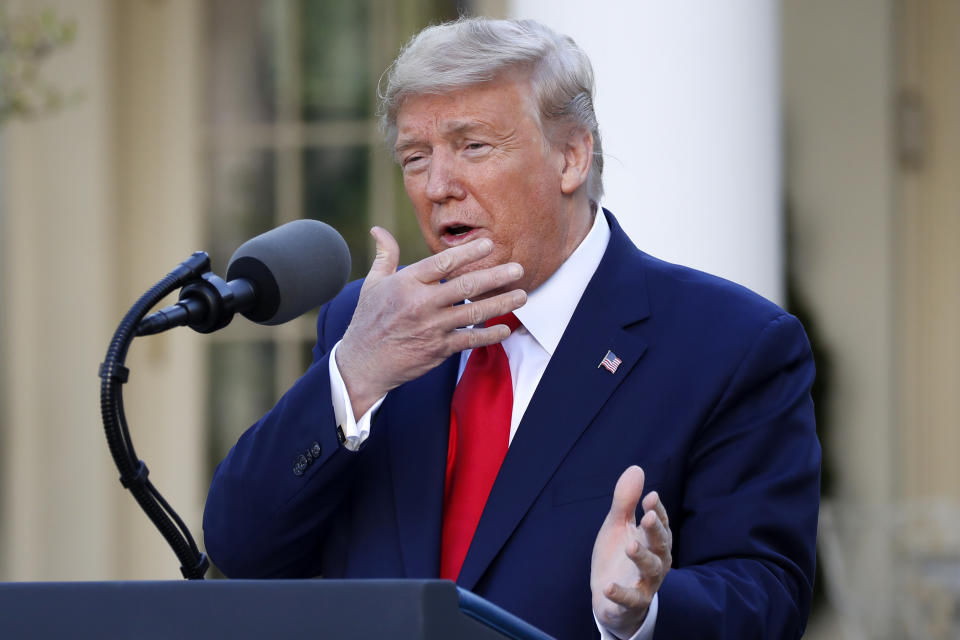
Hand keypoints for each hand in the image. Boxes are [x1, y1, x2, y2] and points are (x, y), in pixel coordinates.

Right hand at [336, 227, 526, 416]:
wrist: (363, 363)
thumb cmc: (368, 320)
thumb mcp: (373, 284)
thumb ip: (385, 256)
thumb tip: (378, 230)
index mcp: (407, 283)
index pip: (443, 262)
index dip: (469, 253)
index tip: (490, 245)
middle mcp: (421, 304)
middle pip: (466, 286)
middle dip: (496, 276)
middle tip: (518, 269)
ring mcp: (432, 327)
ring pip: (473, 313)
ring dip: (501, 304)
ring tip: (522, 295)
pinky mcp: (438, 349)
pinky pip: (469, 340)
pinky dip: (489, 336)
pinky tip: (505, 329)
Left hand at [591, 466, 672, 638]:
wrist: (609, 597)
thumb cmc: (618, 556)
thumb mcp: (618, 526)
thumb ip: (626, 501)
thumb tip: (637, 468)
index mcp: (653, 541)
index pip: (660, 524)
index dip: (658, 510)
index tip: (650, 497)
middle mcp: (656, 561)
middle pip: (660, 545)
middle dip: (656, 531)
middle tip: (648, 517)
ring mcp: (645, 583)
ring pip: (650, 570)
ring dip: (642, 557)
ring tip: (630, 546)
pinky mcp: (631, 603)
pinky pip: (630, 599)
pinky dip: (621, 593)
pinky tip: (608, 586)